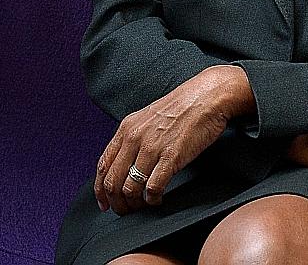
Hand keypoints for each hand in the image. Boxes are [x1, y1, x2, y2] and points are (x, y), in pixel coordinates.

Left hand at [95, 65, 251, 214]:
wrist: (208, 96)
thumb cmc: (183, 107)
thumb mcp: (148, 117)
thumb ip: (134, 137)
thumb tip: (126, 163)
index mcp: (127, 128)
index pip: (103, 166)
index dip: (100, 190)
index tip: (105, 203)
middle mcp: (135, 138)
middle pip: (113, 182)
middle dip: (117, 203)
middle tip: (126, 211)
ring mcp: (152, 148)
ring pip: (131, 188)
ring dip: (135, 204)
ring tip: (143, 206)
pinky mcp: (171, 157)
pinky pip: (153, 188)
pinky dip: (152, 200)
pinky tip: (158, 199)